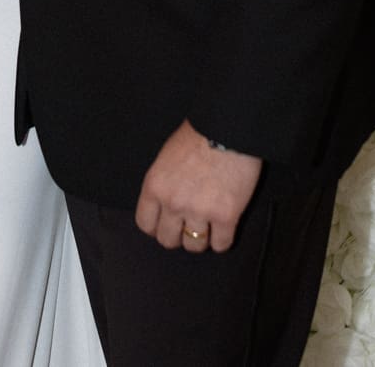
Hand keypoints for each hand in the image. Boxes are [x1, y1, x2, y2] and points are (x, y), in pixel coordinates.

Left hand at [134, 120, 262, 253]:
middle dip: (178, 235)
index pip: (145, 224)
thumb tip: (164, 205)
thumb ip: (163, 184)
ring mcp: (199, 211)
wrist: (228, 128)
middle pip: (168, 240)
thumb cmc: (199, 135)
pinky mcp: (226, 216)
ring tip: (208, 226)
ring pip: (194, 246)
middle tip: (189, 225)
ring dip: (201, 238)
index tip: (166, 224)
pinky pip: (221, 245)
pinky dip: (222, 239)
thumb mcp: (166, 157)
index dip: (157, 227)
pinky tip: (224, 227)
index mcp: (155, 186)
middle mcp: (173, 203)